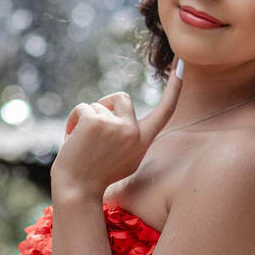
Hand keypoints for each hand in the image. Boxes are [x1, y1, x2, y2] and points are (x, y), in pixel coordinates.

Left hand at [52, 58, 183, 199]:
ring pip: (98, 105)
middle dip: (105, 105)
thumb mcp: (125, 158)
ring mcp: (115, 126)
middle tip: (93, 129)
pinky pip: (83, 107)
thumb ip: (130, 136)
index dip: (175, 87)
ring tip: (81, 143)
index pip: (165, 110)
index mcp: (143, 140)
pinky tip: (72, 139)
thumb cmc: (97, 175)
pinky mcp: (95, 121)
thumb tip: (124, 114)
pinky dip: (73, 120)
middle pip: (122, 97)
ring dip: (86, 119)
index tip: (182, 65)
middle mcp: (134, 131)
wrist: (77, 189)